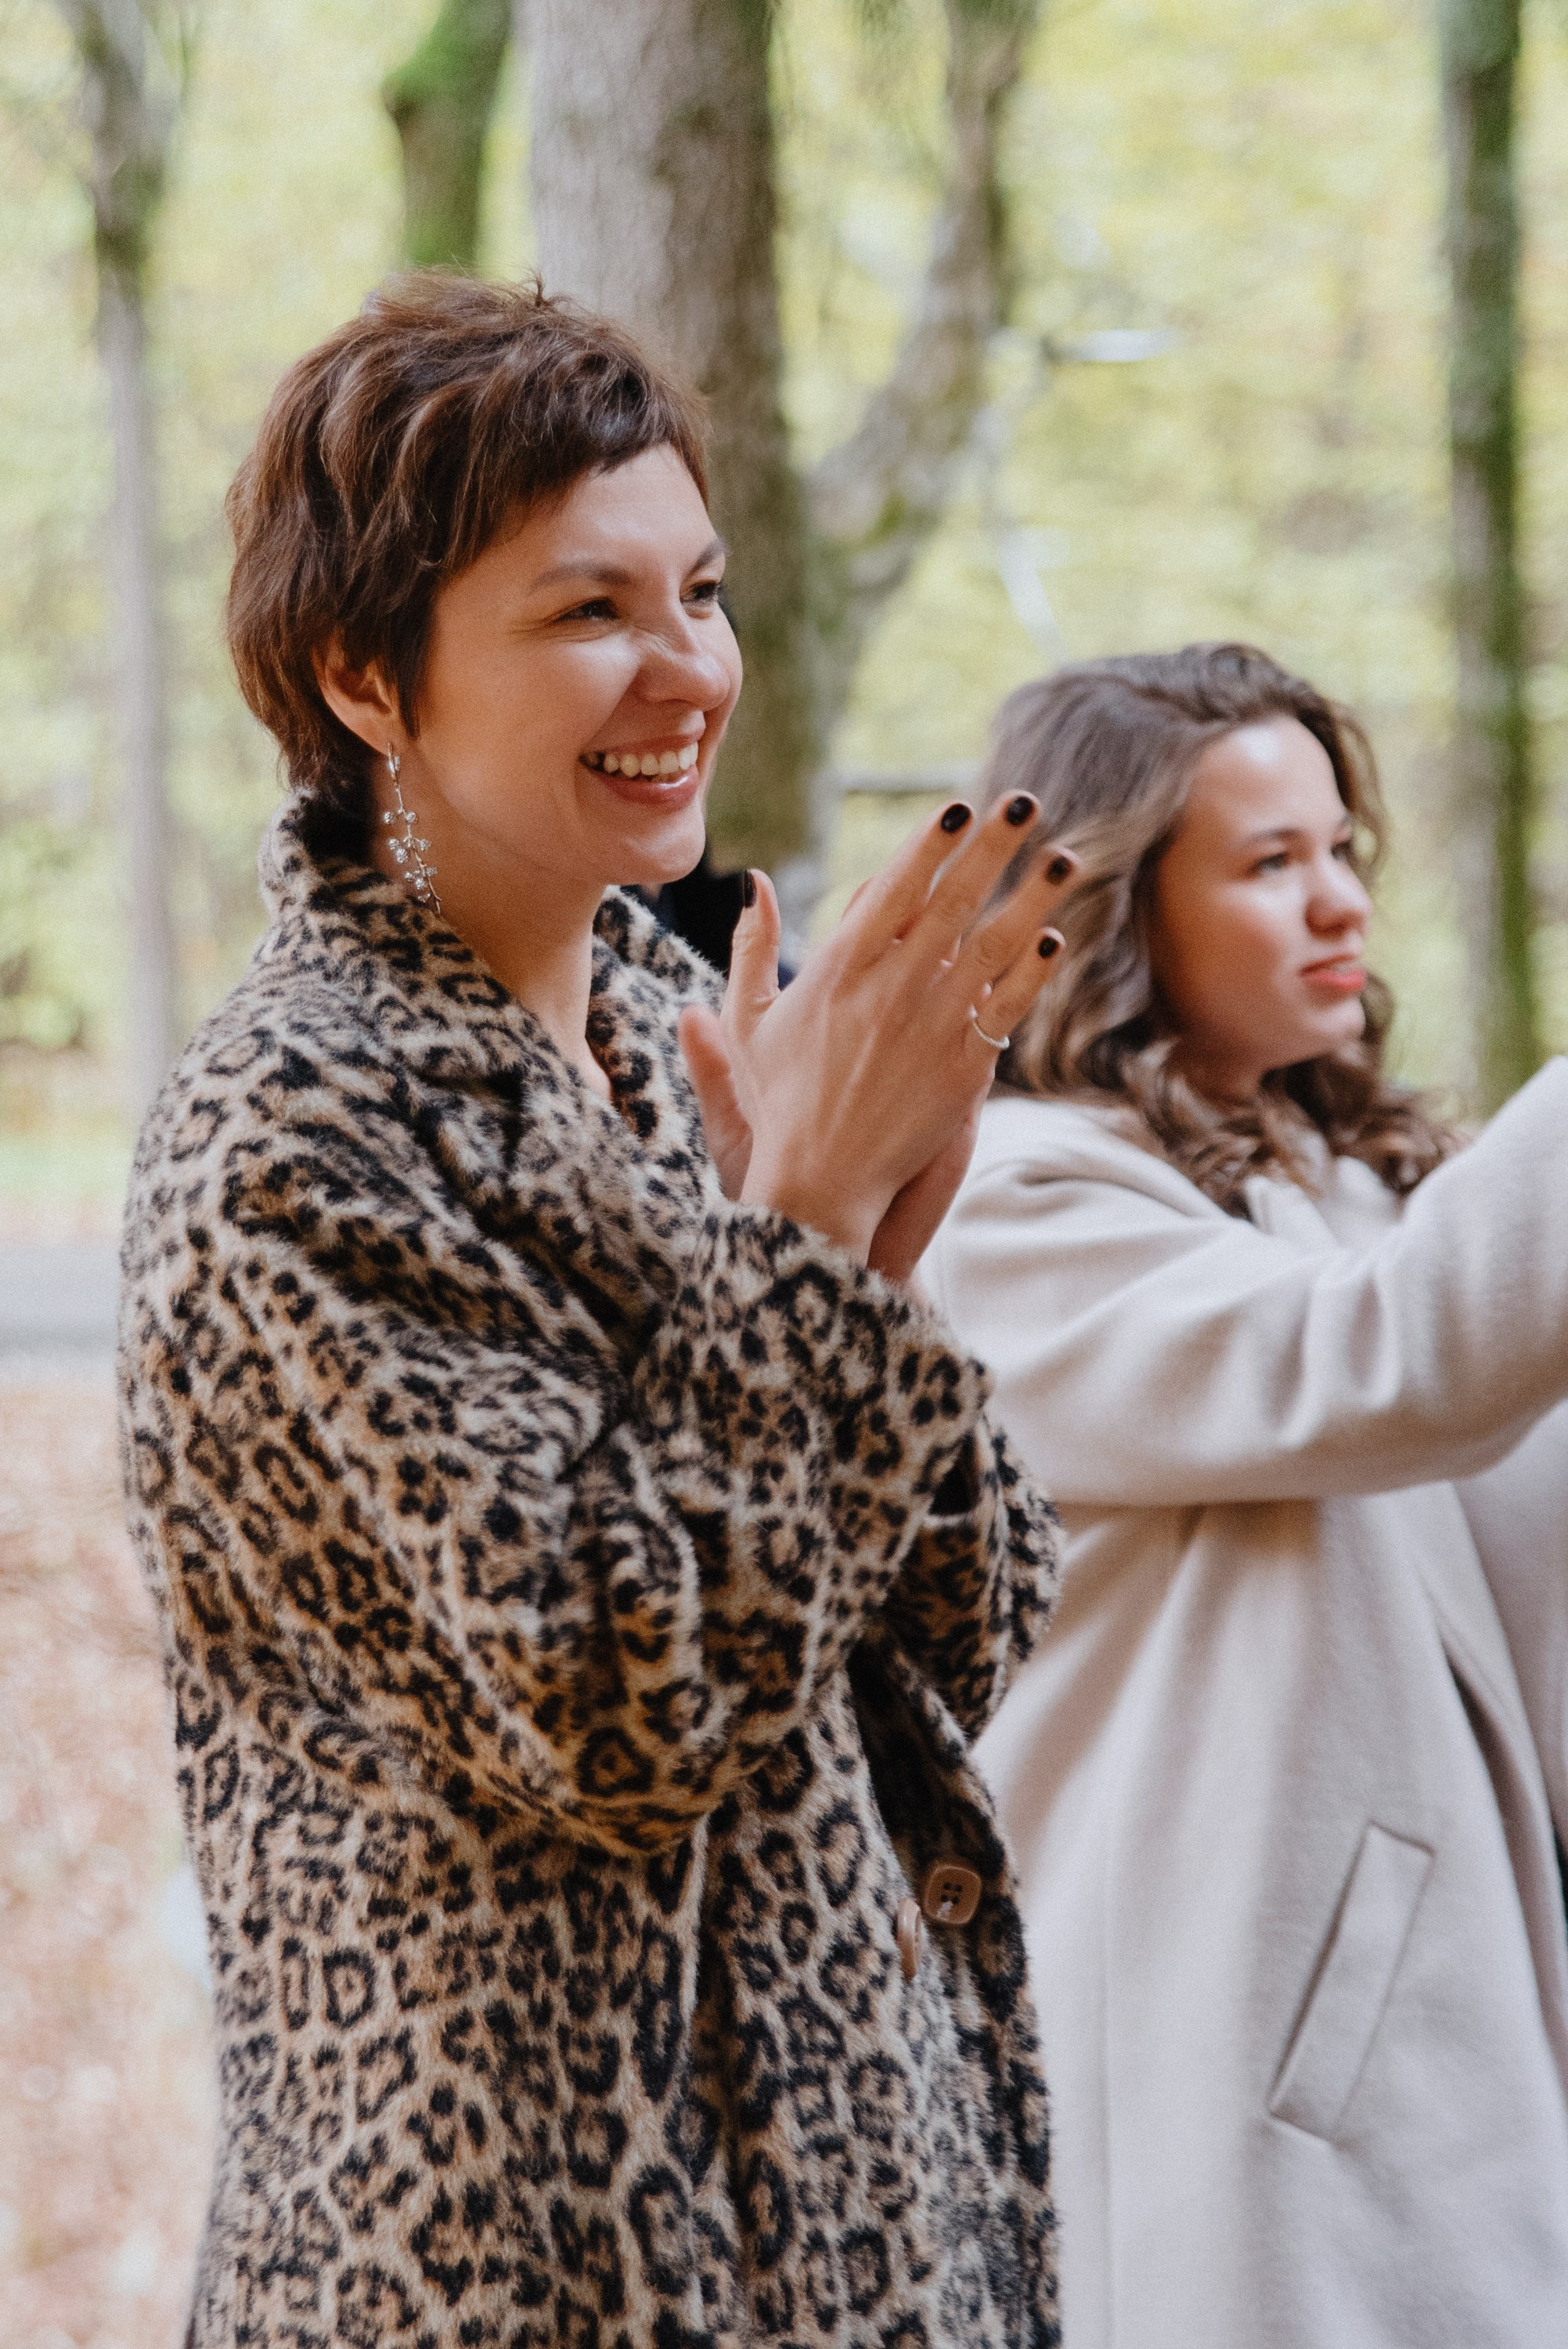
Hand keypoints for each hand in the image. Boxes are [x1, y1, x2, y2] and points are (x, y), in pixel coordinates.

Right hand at [681, 795, 1077, 1260]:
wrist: (820, 1186)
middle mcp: (890, 989)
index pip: (893, 888)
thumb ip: (751, 948)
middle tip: (1024, 800)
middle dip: (993, 845)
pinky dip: (1033, 971)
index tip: (959, 806)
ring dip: (1034, 896)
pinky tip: (1054, 938)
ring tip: (1066, 855)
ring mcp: (932, 1028)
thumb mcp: (750, 1023)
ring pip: (994, 946)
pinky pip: (1008, 1007)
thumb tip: (756, 880)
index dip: (930, 844)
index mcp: (836, 970)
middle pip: (953, 900)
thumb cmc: (779, 1105)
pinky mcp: (964, 1070)